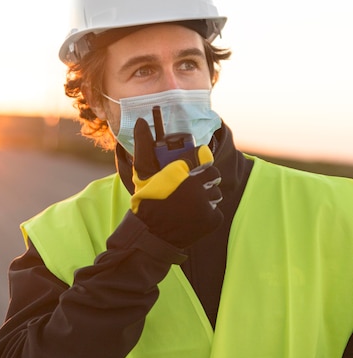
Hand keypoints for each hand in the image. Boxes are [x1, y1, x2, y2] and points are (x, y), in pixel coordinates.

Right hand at [131, 118, 222, 247]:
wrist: (150, 236)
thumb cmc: (146, 201)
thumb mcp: (142, 172)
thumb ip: (144, 146)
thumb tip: (142, 121)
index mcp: (180, 170)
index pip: (203, 155)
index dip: (198, 160)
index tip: (189, 168)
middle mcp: (196, 185)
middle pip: (212, 173)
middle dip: (203, 178)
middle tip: (189, 188)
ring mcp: (206, 203)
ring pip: (215, 192)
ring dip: (205, 196)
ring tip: (188, 204)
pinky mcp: (213, 219)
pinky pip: (216, 210)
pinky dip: (207, 213)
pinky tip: (192, 217)